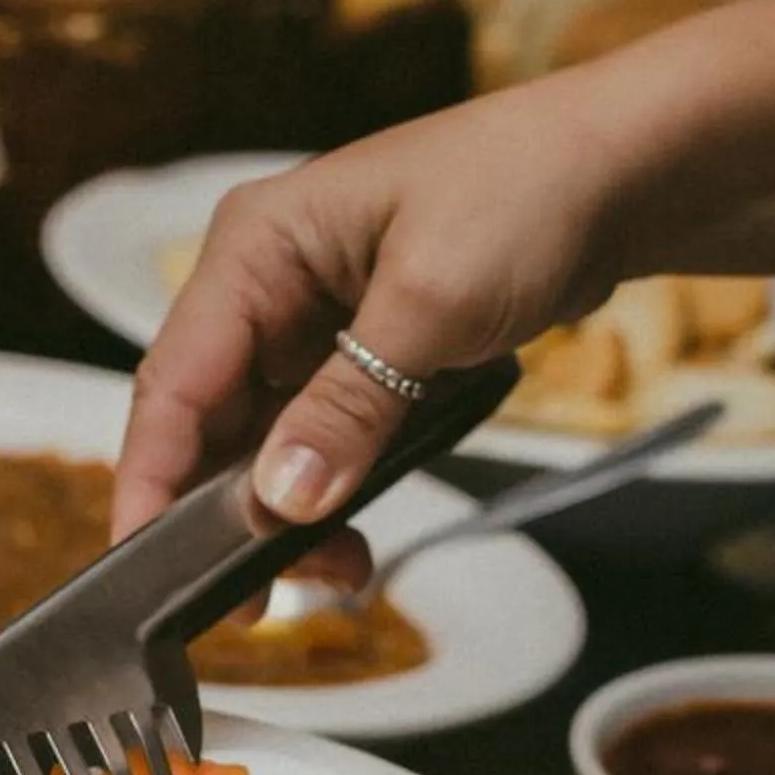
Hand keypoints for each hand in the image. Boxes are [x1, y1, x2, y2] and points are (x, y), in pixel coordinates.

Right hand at [115, 70, 635, 546]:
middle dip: (226, 514)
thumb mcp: (432, 305)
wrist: (631, 170)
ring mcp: (314, 320)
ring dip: (286, 514)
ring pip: (263, 443)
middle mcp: (268, 283)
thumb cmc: (530, 190)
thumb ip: (347, 409)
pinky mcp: (362, 353)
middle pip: (208, 423)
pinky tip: (353, 535)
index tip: (143, 566)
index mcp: (256, 246)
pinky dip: (332, 491)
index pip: (172, 380)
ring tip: (333, 571)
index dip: (151, 480)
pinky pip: (320, 440)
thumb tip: (280, 500)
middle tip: (250, 603)